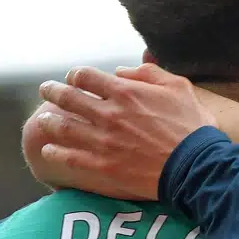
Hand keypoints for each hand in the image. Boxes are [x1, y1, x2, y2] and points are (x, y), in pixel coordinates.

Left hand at [35, 64, 216, 199]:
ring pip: (64, 127)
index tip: (74, 78)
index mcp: (126, 92)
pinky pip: (70, 158)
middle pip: (68, 98)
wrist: (196, 166)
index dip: (76, 75)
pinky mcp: (103, 166)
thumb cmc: (192, 126)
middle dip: (52, 92)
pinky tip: (49, 149)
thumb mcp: (179, 87)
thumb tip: (122, 71)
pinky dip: (56, 152)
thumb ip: (150, 73)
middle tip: (45, 90)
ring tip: (42, 119)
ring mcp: (103, 141)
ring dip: (49, 121)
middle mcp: (108, 114)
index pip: (86, 77)